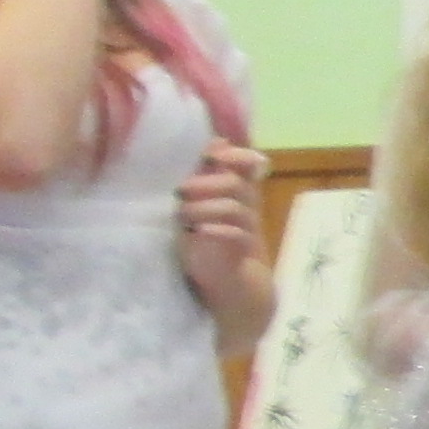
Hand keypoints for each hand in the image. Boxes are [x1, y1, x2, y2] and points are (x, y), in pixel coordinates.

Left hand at [176, 142, 268, 306]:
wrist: (230, 284)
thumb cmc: (210, 242)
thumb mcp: (200, 207)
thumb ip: (203, 179)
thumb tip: (208, 144)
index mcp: (239, 193)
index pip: (248, 164)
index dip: (234, 155)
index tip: (209, 155)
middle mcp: (247, 208)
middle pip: (236, 184)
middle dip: (207, 183)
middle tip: (180, 190)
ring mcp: (247, 230)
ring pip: (235, 208)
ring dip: (205, 208)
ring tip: (183, 215)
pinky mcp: (243, 252)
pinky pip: (237, 236)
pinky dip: (217, 231)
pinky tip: (199, 233)